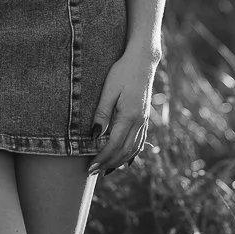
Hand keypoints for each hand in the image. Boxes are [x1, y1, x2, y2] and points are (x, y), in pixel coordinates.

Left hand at [87, 48, 157, 175]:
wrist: (143, 61)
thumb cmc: (122, 72)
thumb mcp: (108, 91)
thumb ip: (102, 113)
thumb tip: (94, 136)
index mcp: (129, 116)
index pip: (113, 145)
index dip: (101, 158)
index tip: (90, 167)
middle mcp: (139, 122)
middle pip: (123, 151)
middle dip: (108, 164)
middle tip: (93, 172)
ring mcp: (143, 121)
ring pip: (132, 149)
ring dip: (119, 161)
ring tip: (106, 169)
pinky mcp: (144, 118)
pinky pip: (139, 142)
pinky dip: (131, 154)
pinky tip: (125, 160)